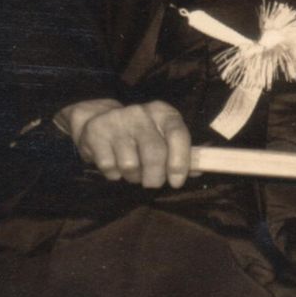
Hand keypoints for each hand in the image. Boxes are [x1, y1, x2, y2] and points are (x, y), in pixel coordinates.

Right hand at [56, 99, 190, 188]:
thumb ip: (181, 153)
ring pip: (130, 164)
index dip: (180, 161)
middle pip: (154, 153)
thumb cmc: (140, 133)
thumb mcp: (163, 136)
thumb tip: (199, 171)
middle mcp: (141, 113)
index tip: (177, 181)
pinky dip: (114, 174)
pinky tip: (115, 165)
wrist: (99, 119)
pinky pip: (109, 167)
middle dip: (155, 177)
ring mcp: (117, 121)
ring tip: (132, 171)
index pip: (178, 134)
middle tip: (152, 183)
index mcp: (163, 113)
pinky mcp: (96, 133)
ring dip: (133, 176)